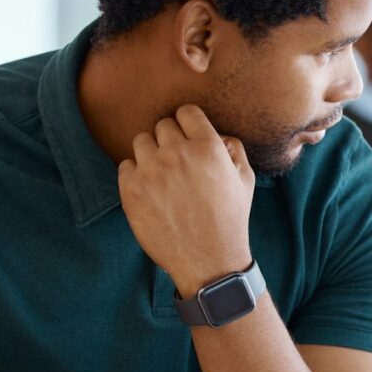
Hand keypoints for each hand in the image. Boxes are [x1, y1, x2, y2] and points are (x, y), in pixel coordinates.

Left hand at [118, 105, 256, 296]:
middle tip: (177, 163)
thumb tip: (219, 135)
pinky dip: (135, 174)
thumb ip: (234, 149)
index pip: (186, 111)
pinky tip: (151, 191)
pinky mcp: (131, 189)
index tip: (188, 138)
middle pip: (162, 125)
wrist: (208, 259)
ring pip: (141, 141)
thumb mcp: (245, 181)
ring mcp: (151, 170)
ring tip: (162, 176)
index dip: (188, 124)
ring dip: (150, 154)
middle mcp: (178, 153)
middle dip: (170, 140)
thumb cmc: (230, 219)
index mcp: (208, 147)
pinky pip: (125, 165)